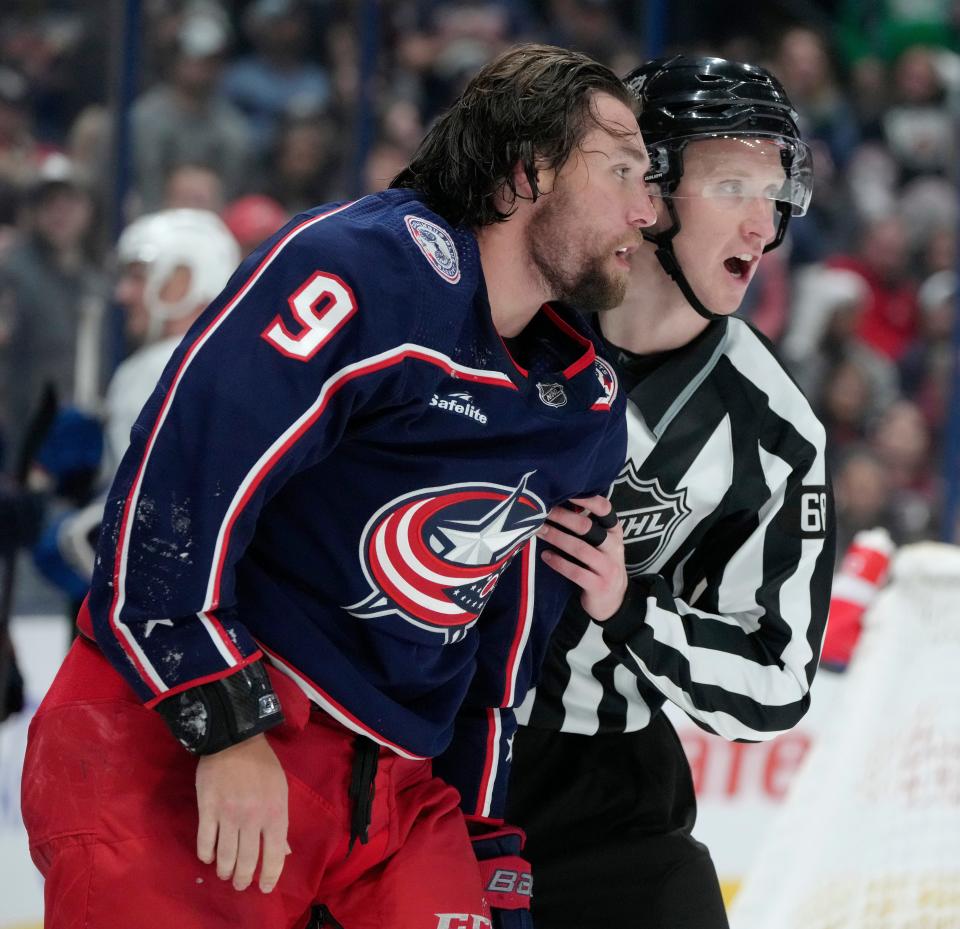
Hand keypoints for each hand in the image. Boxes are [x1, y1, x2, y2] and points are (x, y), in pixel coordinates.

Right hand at [195, 734, 288, 892]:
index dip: (269, 876)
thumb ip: (280, 822)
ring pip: (225, 856)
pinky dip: (206, 854)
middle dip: (242, 878)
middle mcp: (253, 818)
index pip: (274, 855)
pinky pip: (205, 842)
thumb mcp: (280, 790)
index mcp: (275, 812)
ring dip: (224, 870)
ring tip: (224, 873)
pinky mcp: (207, 809)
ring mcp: (229, 814)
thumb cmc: (262, 764)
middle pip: (247, 861)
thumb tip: (283, 852)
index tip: (263, 888)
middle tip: (239, 883)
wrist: (235, 738)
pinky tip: (208, 857)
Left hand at [536, 495, 626, 620]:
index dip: (586, 498)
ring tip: (539, 531)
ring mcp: (607, 567)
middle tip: (542, 511)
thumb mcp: (602, 543)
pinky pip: (575, 572)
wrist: (614, 600)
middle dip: (562, 517)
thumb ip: (588, 526)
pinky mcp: (598, 585)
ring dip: (556, 538)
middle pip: (587, 527)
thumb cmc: (600, 564)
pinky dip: (558, 563)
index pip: (604, 509)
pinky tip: (545, 556)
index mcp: (615, 532)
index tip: (565, 491)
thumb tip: (558, 502)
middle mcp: (614, 547)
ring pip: (579, 549)